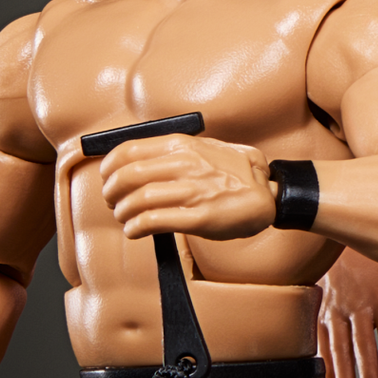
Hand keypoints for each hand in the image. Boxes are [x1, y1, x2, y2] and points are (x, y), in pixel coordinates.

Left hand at [100, 134, 277, 239]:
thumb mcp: (209, 148)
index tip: (107, 178)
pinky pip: (153, 221)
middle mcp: (186, 165)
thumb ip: (177, 150)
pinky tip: (136, 231)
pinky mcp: (199, 217)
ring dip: (122, 213)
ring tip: (125, 219)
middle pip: (128, 176)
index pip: (129, 150)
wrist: (270, 196)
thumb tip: (137, 159)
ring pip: (138, 200)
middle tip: (112, 202)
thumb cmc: (237, 175)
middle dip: (111, 193)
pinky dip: (136, 228)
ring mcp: (193, 191)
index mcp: (184, 146)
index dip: (109, 167)